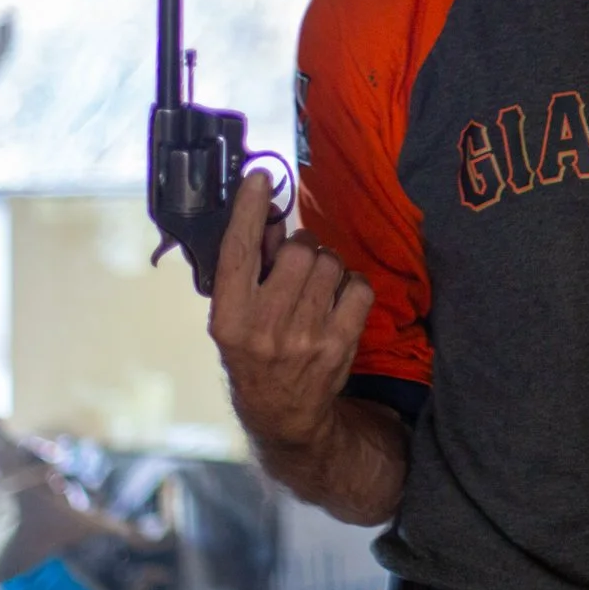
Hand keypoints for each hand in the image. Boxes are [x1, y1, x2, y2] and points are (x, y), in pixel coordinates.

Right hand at [207, 171, 374, 451]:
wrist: (283, 411)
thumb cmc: (254, 351)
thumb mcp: (235, 316)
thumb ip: (248, 269)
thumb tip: (270, 219)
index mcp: (230, 316)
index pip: (238, 251)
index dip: (248, 210)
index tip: (259, 178)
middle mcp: (265, 327)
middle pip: (299, 251)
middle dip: (302, 247)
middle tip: (297, 263)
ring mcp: (305, 337)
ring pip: (331, 263)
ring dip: (328, 265)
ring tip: (315, 286)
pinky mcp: (339, 343)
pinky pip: (358, 286)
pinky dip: (352, 285)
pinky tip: (337, 300)